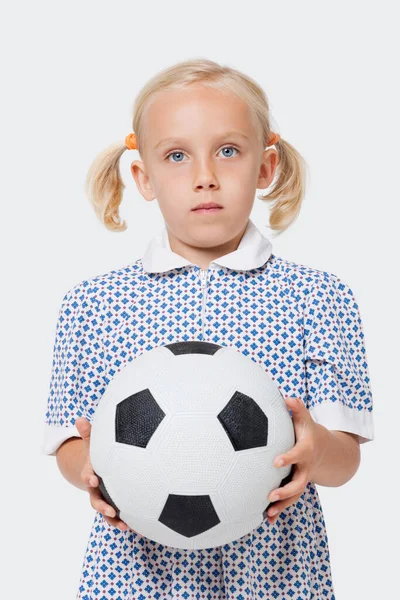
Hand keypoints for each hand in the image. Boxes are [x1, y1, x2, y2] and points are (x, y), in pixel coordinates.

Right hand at [75, 417, 129, 531]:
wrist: (98, 468)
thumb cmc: (99, 452)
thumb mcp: (93, 442)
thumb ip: (88, 433)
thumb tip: (80, 418)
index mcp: (91, 473)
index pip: (87, 475)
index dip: (89, 477)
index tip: (93, 478)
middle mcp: (96, 489)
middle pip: (95, 499)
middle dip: (101, 505)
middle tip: (110, 509)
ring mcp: (105, 498)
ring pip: (106, 512)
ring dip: (114, 520)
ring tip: (125, 526)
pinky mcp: (114, 504)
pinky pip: (118, 516)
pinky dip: (126, 521)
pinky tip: (138, 527)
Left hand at [266, 397, 323, 524]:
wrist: (325, 451)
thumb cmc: (308, 431)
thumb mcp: (305, 419)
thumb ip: (297, 408)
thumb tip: (287, 397)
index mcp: (305, 451)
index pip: (297, 455)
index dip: (288, 458)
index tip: (275, 462)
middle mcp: (305, 468)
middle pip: (299, 482)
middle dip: (286, 490)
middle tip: (270, 494)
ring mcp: (301, 479)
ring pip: (294, 495)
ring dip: (282, 505)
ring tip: (268, 512)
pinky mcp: (296, 486)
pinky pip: (289, 501)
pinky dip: (280, 510)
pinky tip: (267, 519)